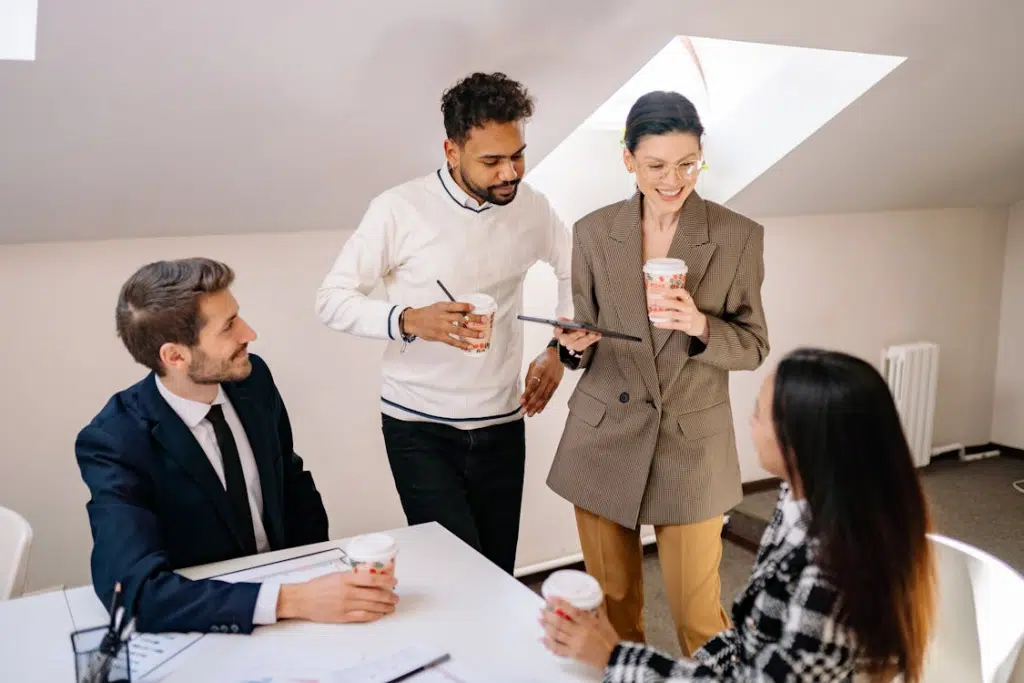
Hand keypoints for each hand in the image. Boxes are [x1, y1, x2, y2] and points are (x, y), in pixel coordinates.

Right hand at [276, 570, 397, 623]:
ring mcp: (346, 605)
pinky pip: (362, 617)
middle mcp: (347, 592)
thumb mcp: (335, 575)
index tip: (394, 582)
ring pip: (371, 607)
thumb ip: (351, 577)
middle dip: (389, 597)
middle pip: (374, 595)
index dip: (386, 581)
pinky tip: (380, 614)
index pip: (371, 579)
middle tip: (396, 597)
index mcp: (346, 579)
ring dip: (384, 607)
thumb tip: (370, 577)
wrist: (302, 599)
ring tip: (392, 607)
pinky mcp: (343, 616)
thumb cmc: (318, 586)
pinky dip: (374, 616)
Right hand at [401, 302, 488, 350]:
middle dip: (474, 319)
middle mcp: (443, 316)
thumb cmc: (427, 313)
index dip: (466, 306)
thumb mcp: (438, 306)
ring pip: (459, 330)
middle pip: (461, 317)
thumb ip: (450, 308)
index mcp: (443, 307)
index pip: (456, 306)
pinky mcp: (440, 336)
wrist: (413, 321)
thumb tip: (466, 311)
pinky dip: (462, 344)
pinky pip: (453, 341)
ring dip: (472, 333)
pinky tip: (470, 346)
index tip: (474, 308)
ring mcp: (442, 327)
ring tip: (482, 334)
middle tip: (485, 320)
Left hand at [520, 347, 563, 415]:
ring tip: (530, 413)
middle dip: (530, 404)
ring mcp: (553, 381)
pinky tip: (539, 410)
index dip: (527, 393)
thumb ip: (529, 379)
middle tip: (523, 411)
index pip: (533, 384)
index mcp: (540, 369)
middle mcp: (547, 376)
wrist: (558, 354)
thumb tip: (525, 393)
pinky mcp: (556, 385)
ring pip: (544, 396)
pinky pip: (549, 396)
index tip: (521, 402)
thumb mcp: (533, 365)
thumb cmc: (543, 359)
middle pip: (539, 393)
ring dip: (536, 406)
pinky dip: (544, 404)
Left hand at [539, 598, 619, 668]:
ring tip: (540, 621)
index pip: (571, 610)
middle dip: (548, 616)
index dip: (560, 603)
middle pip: (560, 622)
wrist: (614, 657)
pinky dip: (549, 643)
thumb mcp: (605, 621)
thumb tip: (591, 602)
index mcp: (588, 622)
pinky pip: (558, 648)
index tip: (550, 598)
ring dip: (546, 627)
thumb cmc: (610, 638)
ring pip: (557, 634)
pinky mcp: (574, 653)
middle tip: (541, 610)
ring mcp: (576, 643)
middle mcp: (580, 632)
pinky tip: (543, 639)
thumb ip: (597, 611)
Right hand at [553, 318, 600, 352]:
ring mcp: (573, 346)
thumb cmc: (570, 329)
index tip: (559, 328)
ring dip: (587, 338)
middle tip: (582, 331)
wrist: (573, 337)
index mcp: (560, 334)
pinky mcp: (581, 347)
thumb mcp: (567, 323)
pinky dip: (593, 340)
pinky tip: (598, 335)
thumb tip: (560, 320)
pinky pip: (587, 344)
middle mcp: (565, 342)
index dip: (557, 331)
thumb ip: (564, 321)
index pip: (557, 333)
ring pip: (580, 344)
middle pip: (570, 339)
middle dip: (576, 334)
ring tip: (594, 334)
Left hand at [650, 289, 708, 340]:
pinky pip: (673, 325)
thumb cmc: (688, 311)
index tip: (660, 291)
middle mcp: (688, 308)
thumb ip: (675, 298)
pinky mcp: (686, 326)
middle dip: (662, 302)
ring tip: (651, 313)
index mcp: (688, 300)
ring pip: (672, 314)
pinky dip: (663, 324)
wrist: (700, 324)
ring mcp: (688, 317)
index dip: (670, 291)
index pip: (681, 292)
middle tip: (652, 301)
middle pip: (674, 303)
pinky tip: (656, 323)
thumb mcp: (686, 303)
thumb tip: (658, 294)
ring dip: (660, 313)